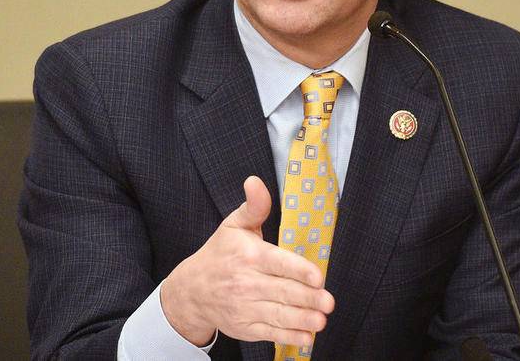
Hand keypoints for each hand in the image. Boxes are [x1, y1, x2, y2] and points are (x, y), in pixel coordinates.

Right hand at [161, 175, 334, 346]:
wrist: (191, 290)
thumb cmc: (220, 253)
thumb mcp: (234, 224)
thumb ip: (254, 205)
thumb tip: (255, 181)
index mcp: (248, 256)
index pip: (277, 263)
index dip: (298, 271)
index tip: (318, 277)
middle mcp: (246, 283)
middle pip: (282, 292)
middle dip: (307, 298)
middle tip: (328, 302)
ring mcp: (245, 307)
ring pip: (277, 315)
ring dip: (302, 320)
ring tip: (321, 321)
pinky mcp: (245, 327)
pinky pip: (270, 333)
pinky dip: (289, 337)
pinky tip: (307, 337)